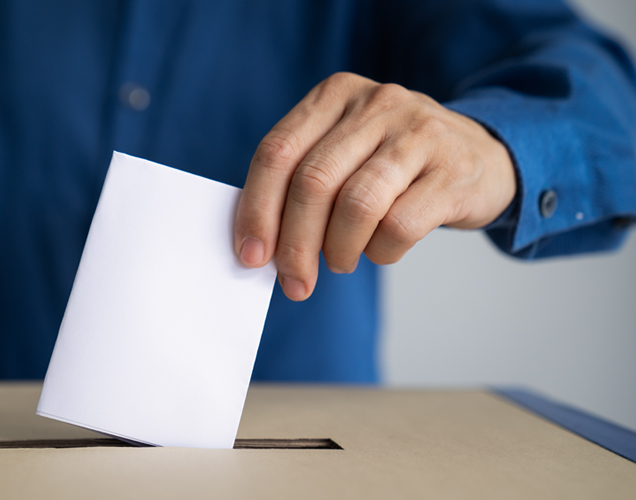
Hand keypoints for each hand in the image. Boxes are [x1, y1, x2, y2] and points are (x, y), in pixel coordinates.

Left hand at [234, 72, 515, 300]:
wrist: (483, 155)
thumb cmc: (394, 164)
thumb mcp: (344, 150)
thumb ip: (301, 182)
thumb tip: (258, 245)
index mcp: (335, 94)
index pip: (277, 152)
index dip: (256, 209)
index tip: (250, 255)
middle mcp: (376, 104)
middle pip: (313, 182)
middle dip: (295, 244)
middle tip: (293, 281)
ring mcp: (418, 133)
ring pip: (356, 205)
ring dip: (338, 250)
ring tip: (340, 262)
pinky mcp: (452, 170)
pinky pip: (400, 226)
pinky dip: (381, 251)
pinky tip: (380, 249)